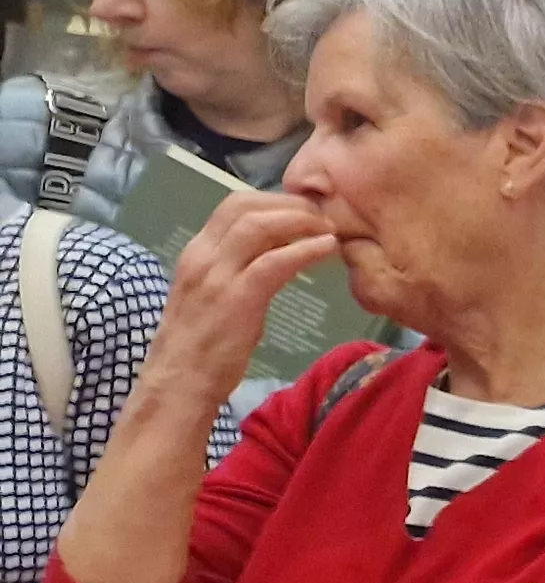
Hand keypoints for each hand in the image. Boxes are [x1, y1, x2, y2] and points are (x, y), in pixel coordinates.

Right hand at [149, 192, 338, 417]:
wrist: (180, 382)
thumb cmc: (202, 345)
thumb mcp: (216, 295)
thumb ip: (239, 270)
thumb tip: (277, 252)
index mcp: (197, 253)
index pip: (232, 206)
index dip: (272, 200)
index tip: (304, 209)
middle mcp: (202, 256)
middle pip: (243, 205)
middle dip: (288, 202)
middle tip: (322, 214)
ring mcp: (216, 276)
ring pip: (258, 225)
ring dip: (299, 220)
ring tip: (328, 228)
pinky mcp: (236, 299)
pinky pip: (273, 262)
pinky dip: (304, 250)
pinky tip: (327, 249)